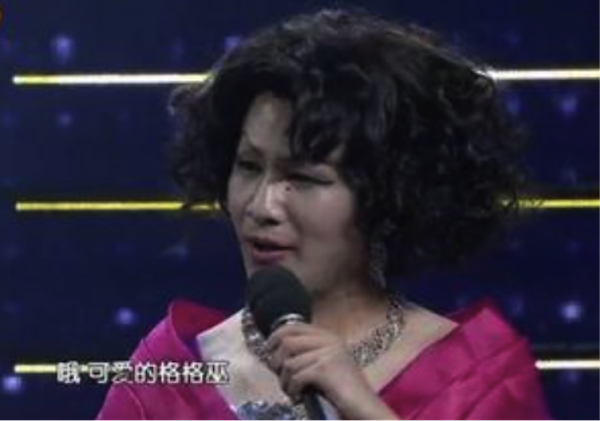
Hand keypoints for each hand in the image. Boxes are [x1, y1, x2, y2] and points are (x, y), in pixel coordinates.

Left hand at [266, 323, 399, 420]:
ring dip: (285, 381)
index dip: (276, 336)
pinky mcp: (324, 369)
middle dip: (276, 361)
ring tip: (291, 391)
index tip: (268, 350)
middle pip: (286, 341)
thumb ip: (309, 353)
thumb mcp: (327, 364)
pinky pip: (295, 376)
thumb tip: (276, 351)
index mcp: (329, 336)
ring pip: (289, 361)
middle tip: (280, 376)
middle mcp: (329, 340)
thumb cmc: (344, 391)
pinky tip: (298, 397)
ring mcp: (328, 353)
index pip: (294, 326)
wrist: (365, 407)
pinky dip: (292, 389)